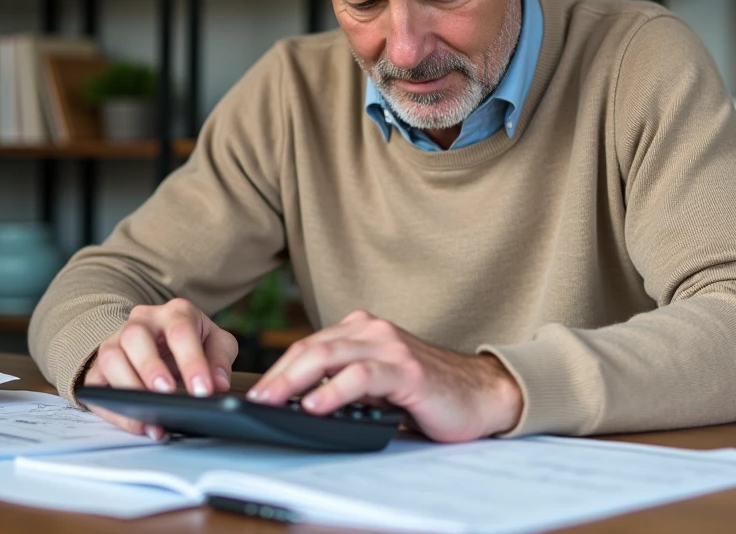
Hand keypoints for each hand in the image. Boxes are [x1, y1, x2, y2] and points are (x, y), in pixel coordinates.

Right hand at [82, 298, 237, 439]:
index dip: (191, 362)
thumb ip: (220, 359)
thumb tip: (218, 384)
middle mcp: (141, 322)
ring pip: (110, 357)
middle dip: (151, 368)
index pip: (180, 331)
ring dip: (128, 387)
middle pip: (136, 336)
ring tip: (150, 415)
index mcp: (174, 312)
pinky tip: (137, 425)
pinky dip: (114, 409)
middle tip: (167, 395)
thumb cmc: (192, 341)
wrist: (163, 341)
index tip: (202, 391)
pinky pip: (96, 387)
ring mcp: (116, 342)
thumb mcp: (216, 343)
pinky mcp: (99, 367)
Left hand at [246, 310, 523, 442]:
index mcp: (363, 330)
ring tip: (271, 402)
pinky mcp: (407, 370)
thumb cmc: (428, 393)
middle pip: (311, 348)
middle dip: (277, 376)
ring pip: (329, 356)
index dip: (279, 370)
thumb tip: (299, 402)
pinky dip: (334, 390)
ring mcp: (390, 347)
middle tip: (254, 400)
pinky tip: (315, 406)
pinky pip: (362, 376)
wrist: (481, 394)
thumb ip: (345, 382)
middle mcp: (374, 331)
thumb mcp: (378, 384)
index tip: (256, 394)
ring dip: (294, 381)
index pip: (308, 346)